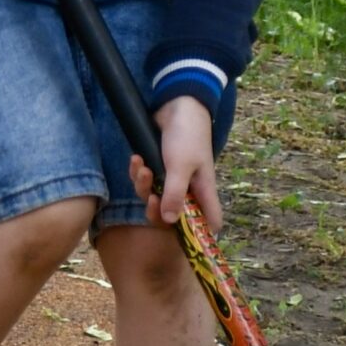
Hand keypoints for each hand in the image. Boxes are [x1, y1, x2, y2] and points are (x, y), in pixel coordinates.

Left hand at [129, 96, 222, 231]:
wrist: (177, 104)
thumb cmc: (187, 135)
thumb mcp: (181, 167)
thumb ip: (175, 195)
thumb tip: (170, 221)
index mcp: (203, 191)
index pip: (209, 222)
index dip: (199, 235)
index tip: (182, 240)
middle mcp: (189, 189)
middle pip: (172, 215)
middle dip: (156, 210)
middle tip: (151, 199)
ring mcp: (173, 179)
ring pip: (153, 197)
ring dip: (143, 185)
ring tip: (142, 167)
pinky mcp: (159, 168)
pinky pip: (144, 181)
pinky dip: (138, 172)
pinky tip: (135, 159)